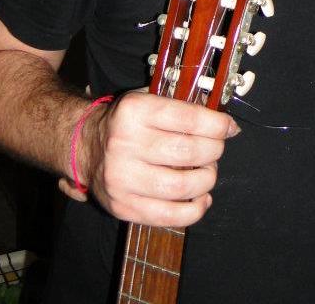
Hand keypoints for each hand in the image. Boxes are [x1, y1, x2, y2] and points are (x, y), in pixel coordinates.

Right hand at [78, 90, 238, 225]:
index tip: (229, 127)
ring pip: (183, 186)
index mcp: (134, 111)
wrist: (85, 147)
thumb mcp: (148, 100)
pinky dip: (195, 209)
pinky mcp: (123, 206)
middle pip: (189, 152)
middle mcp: (125, 144)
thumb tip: (226, 124)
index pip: (189, 118)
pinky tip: (201, 197)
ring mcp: (122, 178)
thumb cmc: (126, 123)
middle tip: (216, 149)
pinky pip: (169, 215)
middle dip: (214, 151)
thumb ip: (183, 106)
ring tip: (208, 171)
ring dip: (207, 179)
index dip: (217, 125)